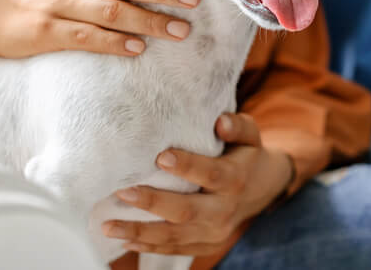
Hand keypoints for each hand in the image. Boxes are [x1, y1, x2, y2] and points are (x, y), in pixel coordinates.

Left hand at [102, 113, 294, 256]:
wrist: (262, 188)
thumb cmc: (245, 154)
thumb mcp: (250, 135)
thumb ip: (237, 126)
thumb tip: (220, 122)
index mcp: (236, 178)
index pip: (213, 174)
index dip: (188, 166)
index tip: (161, 157)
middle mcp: (225, 210)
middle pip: (188, 210)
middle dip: (153, 203)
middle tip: (123, 191)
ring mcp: (214, 232)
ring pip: (174, 235)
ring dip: (140, 231)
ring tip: (108, 225)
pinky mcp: (204, 245)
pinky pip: (173, 248)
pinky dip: (147, 246)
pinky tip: (123, 239)